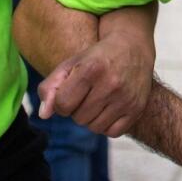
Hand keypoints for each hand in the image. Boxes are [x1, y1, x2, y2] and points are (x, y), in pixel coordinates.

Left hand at [37, 31, 153, 136]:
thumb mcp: (70, 64)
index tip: (70, 91)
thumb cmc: (96, 57)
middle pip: (79, 119)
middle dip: (78, 109)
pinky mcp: (137, 108)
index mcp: (91, 69)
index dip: (62, 101)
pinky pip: (112, 133)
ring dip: (92, 118)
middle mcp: (111, 84)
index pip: (63, 104)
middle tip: (88, 93)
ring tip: (98, 100)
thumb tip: (44, 115)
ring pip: (94, 128)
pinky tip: (110, 109)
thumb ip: (50, 88)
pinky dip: (107, 125)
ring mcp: (126, 97)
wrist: (133, 47)